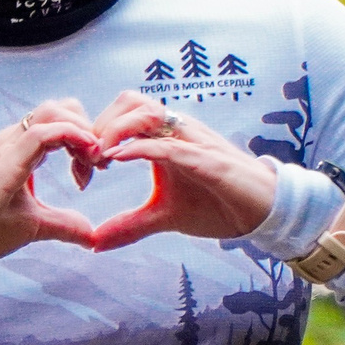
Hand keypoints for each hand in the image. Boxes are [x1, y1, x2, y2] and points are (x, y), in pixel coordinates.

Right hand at [0, 98, 104, 261]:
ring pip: (54, 111)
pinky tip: (85, 157)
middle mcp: (15, 140)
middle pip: (62, 107)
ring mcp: (8, 146)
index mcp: (20, 149)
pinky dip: (71, 137)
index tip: (95, 172)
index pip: (62, 122)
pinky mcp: (5, 161)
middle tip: (99, 164)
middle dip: (90, 128)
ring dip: (83, 130)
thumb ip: (63, 224)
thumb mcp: (34, 225)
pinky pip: (43, 132)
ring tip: (94, 161)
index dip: (86, 140)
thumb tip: (90, 235)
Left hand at [86, 90, 278, 252]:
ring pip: (147, 112)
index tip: (81, 163)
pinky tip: (119, 159)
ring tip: (99, 157)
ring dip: (116, 129)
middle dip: (100, 124)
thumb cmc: (217, 205)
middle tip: (86, 159)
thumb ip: (130, 224)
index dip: (97, 131)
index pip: (122, 114)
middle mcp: (177, 130)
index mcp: (165, 136)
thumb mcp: (164, 217)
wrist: (263, 212)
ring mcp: (193, 141)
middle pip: (130, 101)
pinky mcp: (207, 159)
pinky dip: (141, 148)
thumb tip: (95, 243)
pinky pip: (169, 144)